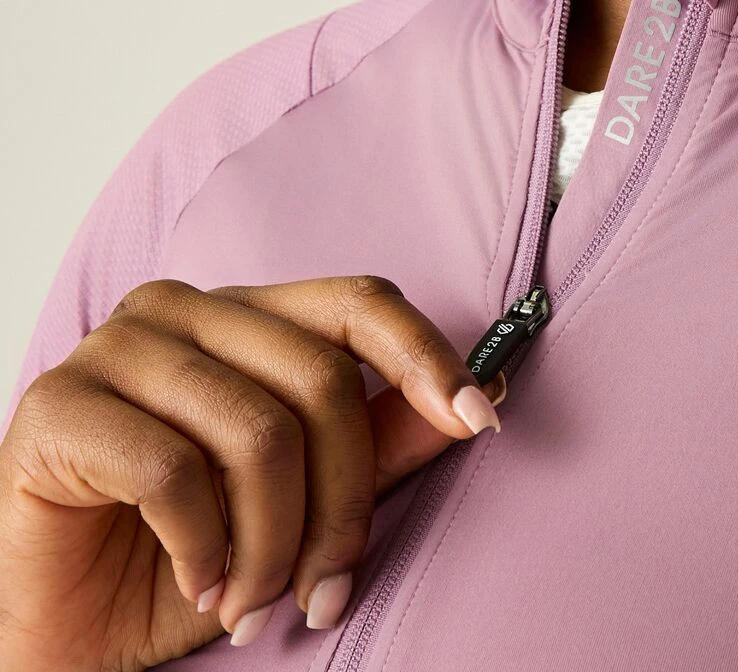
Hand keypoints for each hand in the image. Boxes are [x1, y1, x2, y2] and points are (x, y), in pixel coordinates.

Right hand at [0, 275, 506, 669]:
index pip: (361, 302)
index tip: (483, 418)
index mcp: (249, 313)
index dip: (428, 357)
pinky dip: (205, 550)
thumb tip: (484, 396)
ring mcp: (116, 347)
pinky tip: (199, 585)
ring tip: (255, 604)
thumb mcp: (303, 502)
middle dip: (344, 504)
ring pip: (259, 432)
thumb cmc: (184, 557)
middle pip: (323, 381)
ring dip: (273, 544)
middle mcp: (185, 310)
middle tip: (328, 589)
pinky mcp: (59, 406)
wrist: (59, 631)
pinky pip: (174, 474)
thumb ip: (381, 443)